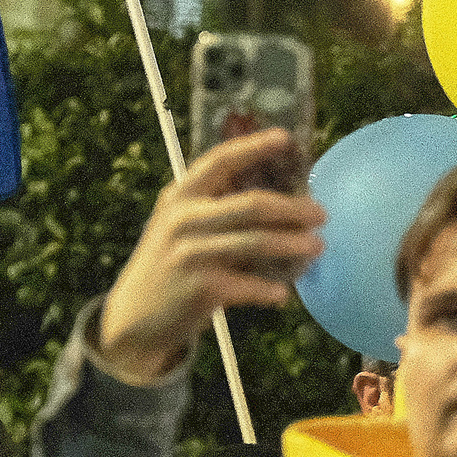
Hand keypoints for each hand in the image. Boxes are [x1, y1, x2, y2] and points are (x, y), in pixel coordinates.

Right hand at [99, 130, 325, 381]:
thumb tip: (277, 194)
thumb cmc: (171, 266)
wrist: (134, 318)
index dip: (253, 147)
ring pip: (257, 243)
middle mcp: (183, 219)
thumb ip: (214, 207)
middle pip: (252, 205)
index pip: (220, 161)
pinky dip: (271, 289)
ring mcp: (191, 253)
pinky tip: (284, 294)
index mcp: (180, 196)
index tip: (285, 138)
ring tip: (318, 246)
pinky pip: (250, 285)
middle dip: (293, 208)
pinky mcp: (201, 287)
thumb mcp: (180, 226)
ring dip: (293, 245)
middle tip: (322, 214)